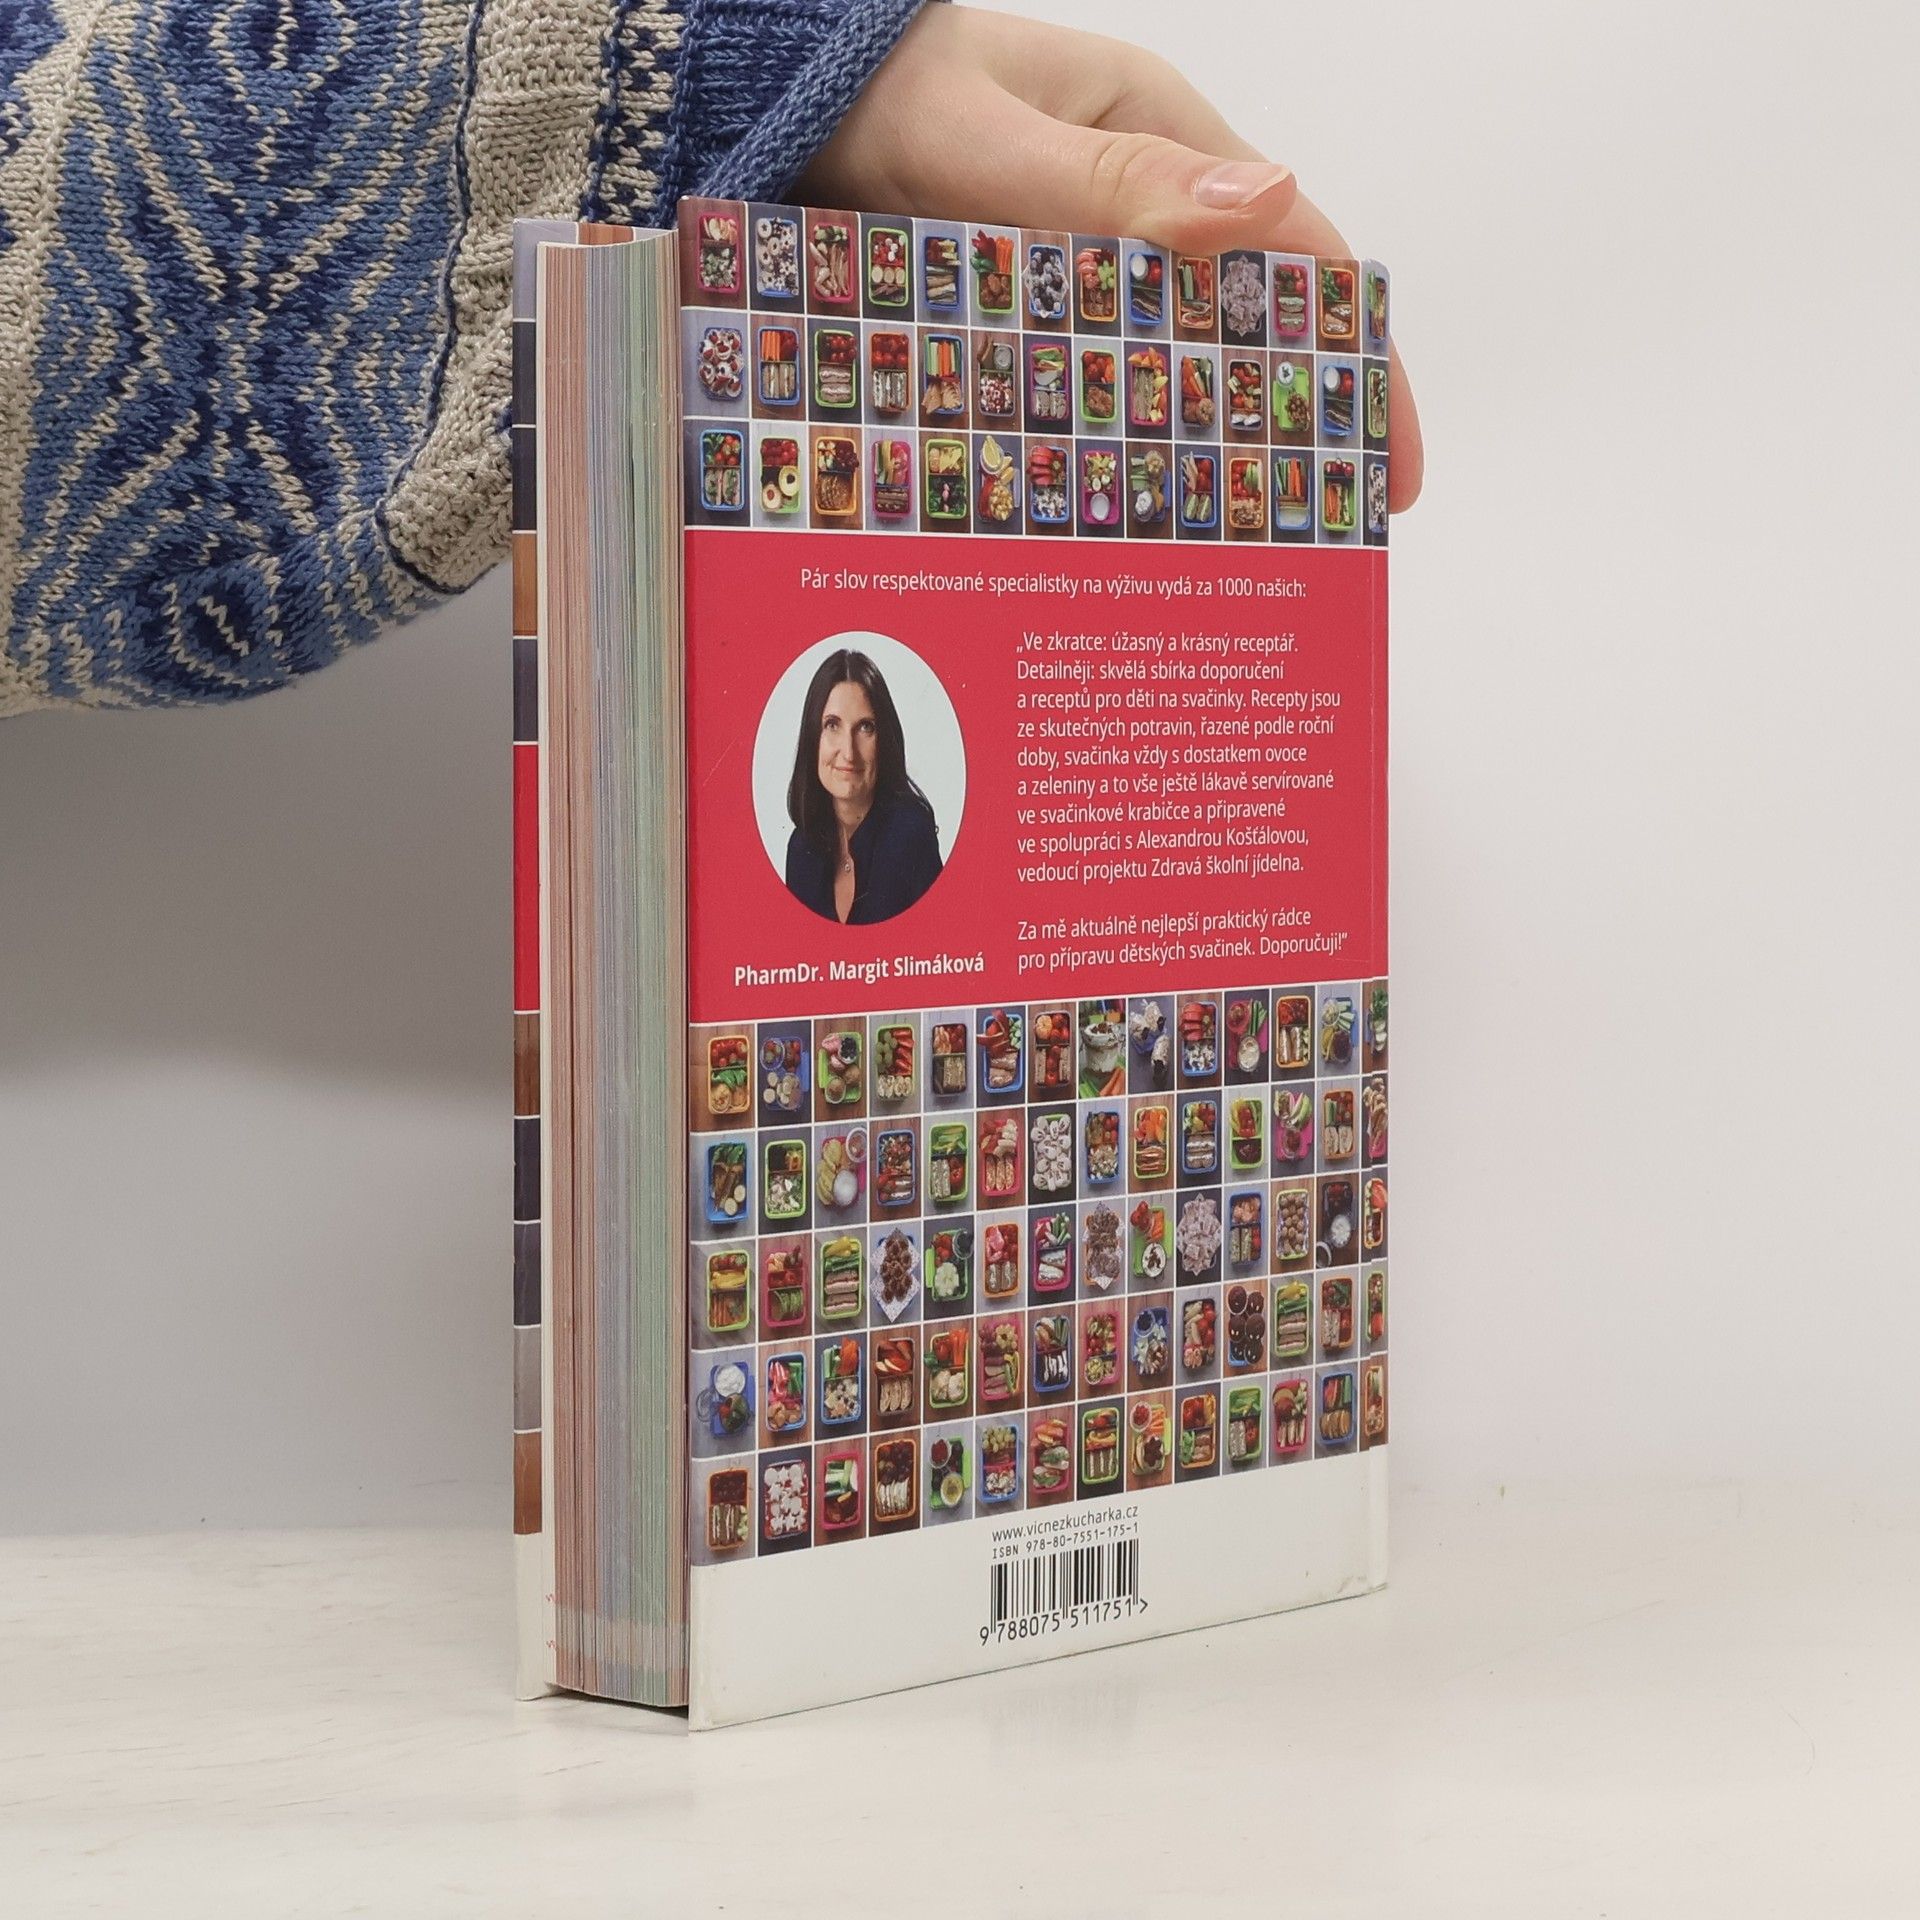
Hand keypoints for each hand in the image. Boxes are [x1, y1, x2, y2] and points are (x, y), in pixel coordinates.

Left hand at [801, 4, 1422, 509]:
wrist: (768, 102)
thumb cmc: (875, 88)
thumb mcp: (988, 135)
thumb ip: (1107, 180)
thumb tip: (1261, 203)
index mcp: (1158, 138)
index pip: (1292, 249)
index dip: (1352, 356)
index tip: (1388, 458)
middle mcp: (1131, 203)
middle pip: (1240, 320)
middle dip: (1288, 420)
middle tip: (1324, 533)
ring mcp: (1075, 261)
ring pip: (1166, 361)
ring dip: (1202, 444)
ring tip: (1234, 551)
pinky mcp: (1020, 308)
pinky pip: (1085, 378)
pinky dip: (1114, 439)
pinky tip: (1122, 511)